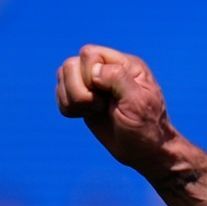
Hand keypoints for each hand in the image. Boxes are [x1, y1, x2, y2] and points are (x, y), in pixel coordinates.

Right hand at [55, 44, 176, 176]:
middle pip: (70, 65)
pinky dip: (68, 107)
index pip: (89, 53)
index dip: (90, 75)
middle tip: (100, 106)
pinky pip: (60, 94)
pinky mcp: (84, 99)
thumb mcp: (138, 102)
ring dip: (73, 99)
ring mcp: (93, 84)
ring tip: (94, 111)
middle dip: (79, 90)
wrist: (145, 152)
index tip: (107, 96)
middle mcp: (107, 70)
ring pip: (62, 76)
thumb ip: (117, 79)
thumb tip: (93, 71)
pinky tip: (85, 115)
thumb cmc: (146, 128)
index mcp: (125, 65)